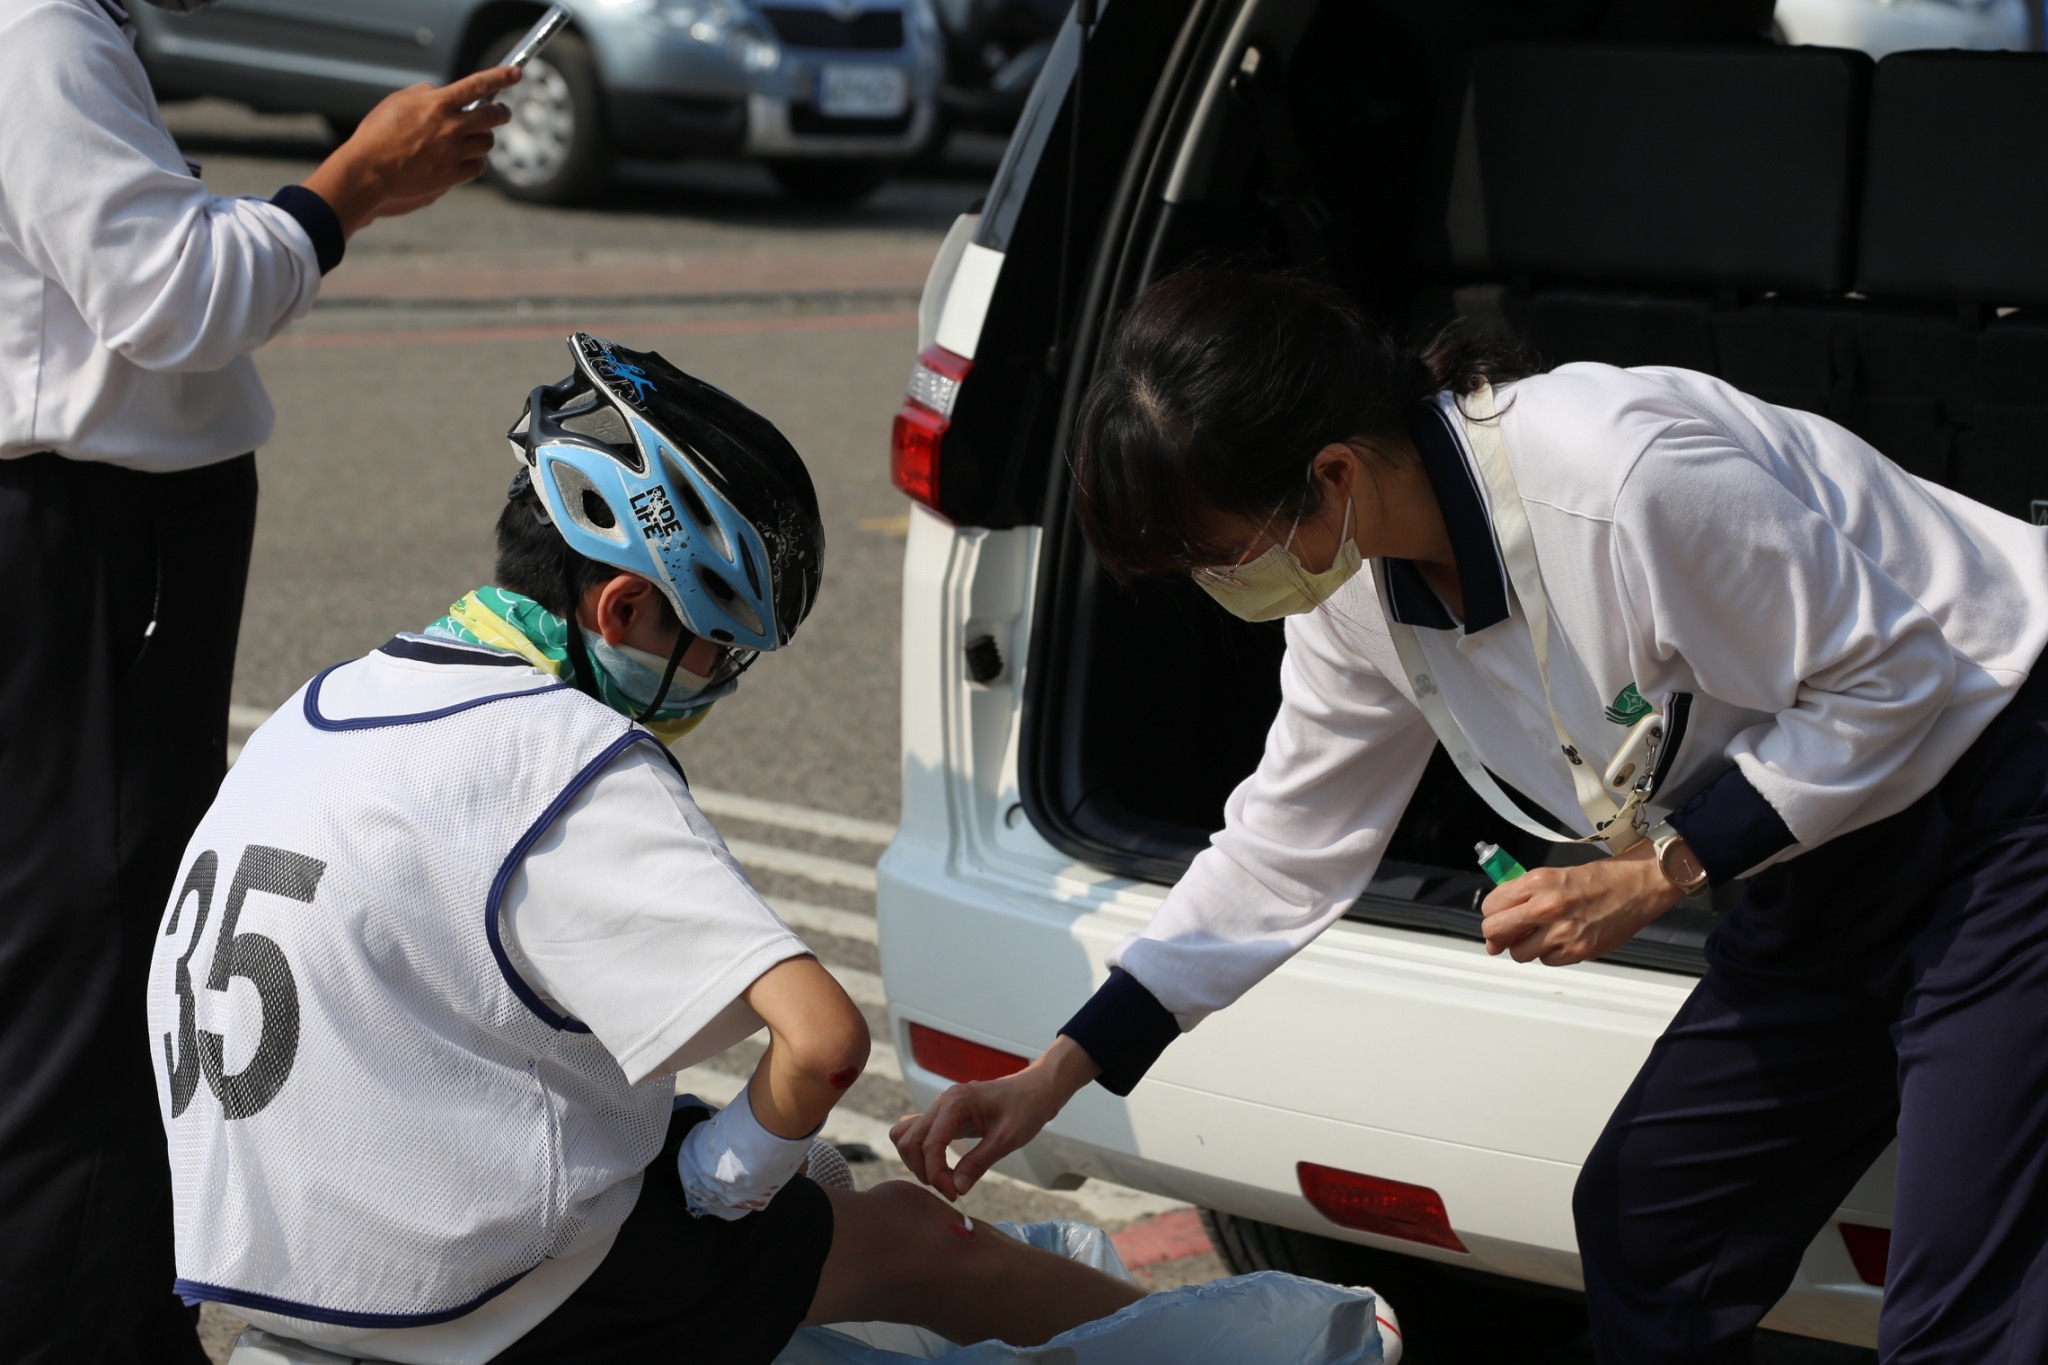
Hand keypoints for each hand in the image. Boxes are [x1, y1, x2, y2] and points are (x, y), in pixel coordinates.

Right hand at [301, 68, 520, 237]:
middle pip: (493, 116)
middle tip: (500, 112)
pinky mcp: (453, 175)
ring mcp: (453, 152)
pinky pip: (479, 166)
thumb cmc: (378, 133)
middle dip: (500, 112)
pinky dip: (475, 161)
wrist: (369, 171)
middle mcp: (450, 127)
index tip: (516, 73)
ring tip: (471, 138)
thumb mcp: (398, 101)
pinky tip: (464, 158)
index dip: (500, 76)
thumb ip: (426, 93)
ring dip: (483, 138)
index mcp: (436, 104)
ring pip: (487, 142)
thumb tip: (444, 93)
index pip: (476, 85)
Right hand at [890, 1035, 1099, 1199]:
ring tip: (943, 1179)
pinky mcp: (946, 1116)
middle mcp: (942, 1102)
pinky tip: (941, 1166)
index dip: (937, 1174)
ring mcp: (941, 1108)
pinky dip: (922, 1152)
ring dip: (918, 1161)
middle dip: (923, 1170)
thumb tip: (957, 1188)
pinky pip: (920, 1133)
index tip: (954, 1193)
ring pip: (908, 1136)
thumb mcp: (1007, 1138)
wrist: (1037, 1089)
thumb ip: (979, 1163)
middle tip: (948, 1188)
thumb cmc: (1027, 1107)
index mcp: (956, 1103)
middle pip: (909, 1140)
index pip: (930, 1144)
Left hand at [1479, 843, 1683, 966]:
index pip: (1491, 906)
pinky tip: (1563, 940)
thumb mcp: (1553, 875)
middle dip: (1496, 936)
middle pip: (1495, 931)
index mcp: (1537, 882)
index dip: (1491, 915)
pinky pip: (1547, 961)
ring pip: (1519, 953)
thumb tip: (1499, 918)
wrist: (1637, 887)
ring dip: (1525, 948)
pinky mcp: (1578, 951)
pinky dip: (1550, 954)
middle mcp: (1546, 906)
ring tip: (1541, 936)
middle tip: (1504, 937)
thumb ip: (1524, 895)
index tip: (1497, 919)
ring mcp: (1562, 931)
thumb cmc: (1597, 880)